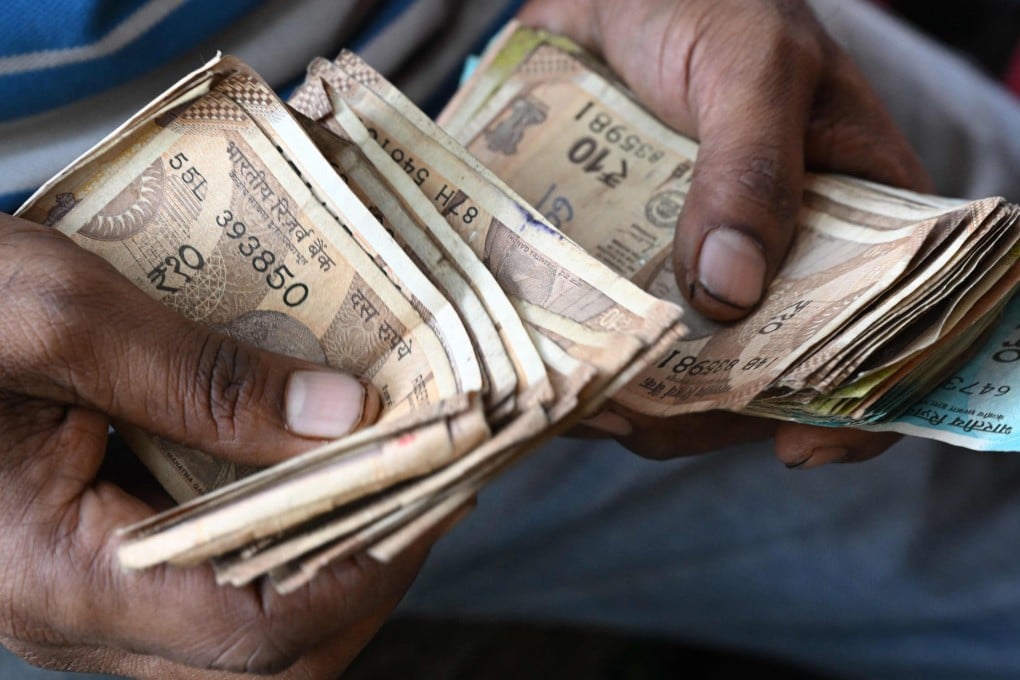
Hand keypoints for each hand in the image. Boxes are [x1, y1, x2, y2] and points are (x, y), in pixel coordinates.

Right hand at [0, 213, 447, 676]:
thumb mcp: (59, 320)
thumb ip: (203, 380)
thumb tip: (344, 417)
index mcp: (54, 575)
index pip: (253, 630)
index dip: (362, 569)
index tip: (432, 491)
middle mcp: (73, 613)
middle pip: (266, 661)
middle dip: (364, 580)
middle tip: (425, 489)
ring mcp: (87, 597)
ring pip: (245, 636)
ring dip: (331, 563)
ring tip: (386, 478)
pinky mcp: (98, 560)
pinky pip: (214, 588)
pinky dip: (282, 540)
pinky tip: (312, 469)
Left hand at [522, 0, 925, 464]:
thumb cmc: (709, 1)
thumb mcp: (752, 66)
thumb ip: (752, 166)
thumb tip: (730, 291)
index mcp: (854, 214)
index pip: (882, 329)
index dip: (857, 404)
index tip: (794, 443)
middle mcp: (779, 257)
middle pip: (768, 372)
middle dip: (710, 412)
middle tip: (642, 419)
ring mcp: (700, 268)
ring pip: (685, 368)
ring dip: (639, 399)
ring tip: (587, 398)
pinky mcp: (632, 264)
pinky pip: (617, 332)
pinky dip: (589, 361)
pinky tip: (553, 368)